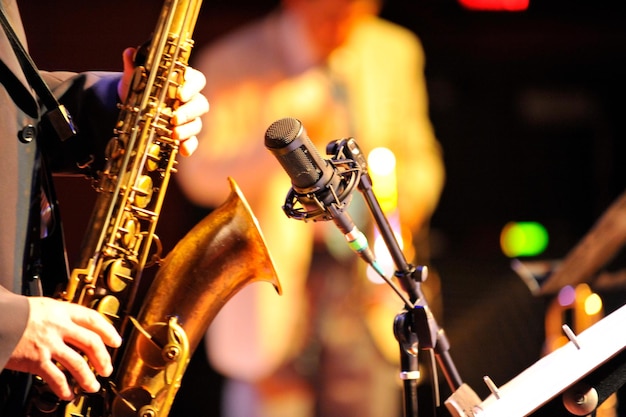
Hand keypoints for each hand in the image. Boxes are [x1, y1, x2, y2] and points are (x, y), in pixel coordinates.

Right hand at [4, 297, 121, 400]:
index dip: (108, 331)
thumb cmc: (13, 312)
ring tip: (92, 386)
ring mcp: (48, 344)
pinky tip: (68, 394)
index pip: (93, 319)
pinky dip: (64, 388)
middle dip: (103, 358)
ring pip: (78, 363)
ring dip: (88, 378)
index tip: (116, 341)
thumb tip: (73, 325)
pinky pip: (56, 378)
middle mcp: (59, 327)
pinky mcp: (36, 360)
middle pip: (91, 343)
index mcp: (61, 310)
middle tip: (107, 368)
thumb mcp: (41, 307)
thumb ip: (58, 316)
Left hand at [118, 47, 208, 156]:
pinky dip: (190, 145)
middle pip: (200, 104)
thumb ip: (134, 66)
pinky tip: (183, 151)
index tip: (180, 93)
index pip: (197, 80)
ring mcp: (189, 118)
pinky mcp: (186, 134)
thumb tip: (129, 53)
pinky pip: (193, 140)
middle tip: (174, 118)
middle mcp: (190, 100)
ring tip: (174, 135)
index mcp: (184, 81)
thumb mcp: (135, 78)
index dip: (191, 86)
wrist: (134, 106)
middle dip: (189, 112)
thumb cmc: (140, 88)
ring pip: (197, 123)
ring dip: (188, 129)